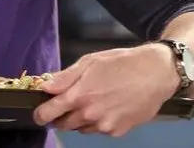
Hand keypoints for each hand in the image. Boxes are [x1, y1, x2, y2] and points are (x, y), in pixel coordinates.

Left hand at [33, 44, 179, 136]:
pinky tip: (108, 108)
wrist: (155, 73)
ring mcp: (105, 125)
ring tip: (92, 102)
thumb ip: (65, 77)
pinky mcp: (119, 131)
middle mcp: (90, 114)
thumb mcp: (89, 62)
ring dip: (81, 120)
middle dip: (61, 117)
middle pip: (64, 124)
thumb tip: (45, 86)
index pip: (50, 112)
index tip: (38, 115)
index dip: (40, 114)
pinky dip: (99, 123)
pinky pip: (100, 131)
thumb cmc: (121, 63)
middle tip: (66, 105)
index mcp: (79, 95)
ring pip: (82, 129)